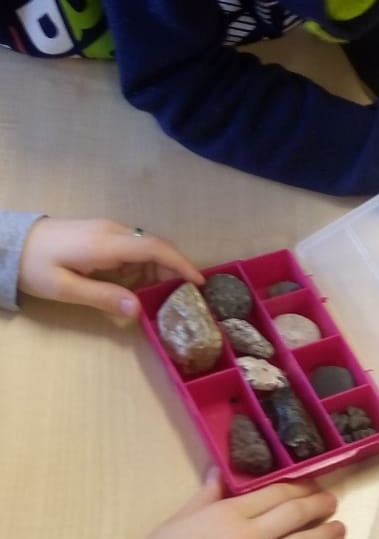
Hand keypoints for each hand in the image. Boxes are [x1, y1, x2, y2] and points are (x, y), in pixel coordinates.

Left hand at [18, 217, 202, 318]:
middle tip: (185, 295)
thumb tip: (138, 309)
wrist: (8, 242)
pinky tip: (138, 284)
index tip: (199, 281)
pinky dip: (142, 264)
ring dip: (157, 268)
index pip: (154, 248)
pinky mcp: (99, 233)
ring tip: (163, 295)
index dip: (180, 263)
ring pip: (143, 246)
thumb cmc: (34, 266)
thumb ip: (103, 297)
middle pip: (154, 245)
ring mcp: (105, 229)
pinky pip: (130, 247)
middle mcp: (111, 231)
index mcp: (105, 243)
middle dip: (174, 268)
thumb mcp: (65, 288)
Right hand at [96, 472, 344, 538]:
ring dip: (325, 537)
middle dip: (319, 507)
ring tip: (340, 531)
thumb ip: (204, 495)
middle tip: (333, 504)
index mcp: (226, 513)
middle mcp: (245, 538)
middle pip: (294, 515)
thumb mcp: (177, 519)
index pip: (275, 494)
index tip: (314, 486)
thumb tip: (218, 469)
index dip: (301, 488)